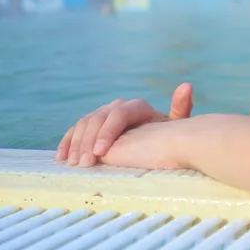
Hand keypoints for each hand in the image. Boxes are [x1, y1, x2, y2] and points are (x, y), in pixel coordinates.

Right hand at [55, 82, 192, 166]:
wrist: (160, 140)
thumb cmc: (169, 136)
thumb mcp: (176, 125)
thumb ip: (180, 108)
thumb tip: (186, 85)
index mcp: (137, 106)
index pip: (118, 114)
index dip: (108, 132)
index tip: (102, 153)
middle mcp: (118, 106)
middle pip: (98, 119)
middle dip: (89, 142)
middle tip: (85, 163)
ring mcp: (104, 114)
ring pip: (85, 124)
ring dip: (76, 144)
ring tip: (74, 164)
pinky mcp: (93, 125)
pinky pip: (77, 130)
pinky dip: (68, 142)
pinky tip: (62, 158)